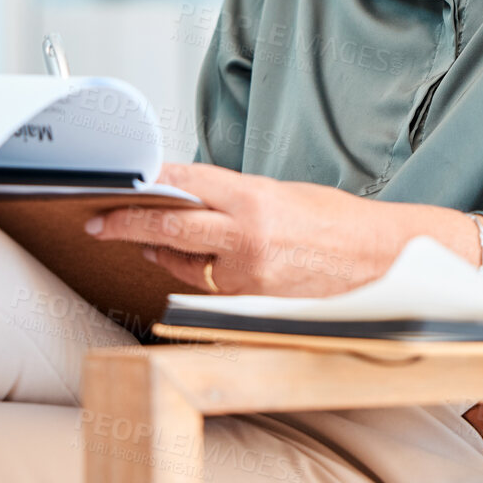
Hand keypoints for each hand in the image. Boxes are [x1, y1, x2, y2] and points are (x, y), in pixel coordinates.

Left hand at [83, 163, 482, 295]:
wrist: (385, 261)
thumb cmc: (340, 225)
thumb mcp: (285, 195)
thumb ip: (237, 198)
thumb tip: (193, 198)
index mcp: (254, 197)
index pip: (185, 182)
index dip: (147, 181)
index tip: (120, 180)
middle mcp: (246, 235)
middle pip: (169, 226)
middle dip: (127, 223)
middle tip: (98, 221)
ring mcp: (248, 274)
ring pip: (183, 262)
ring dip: (157, 251)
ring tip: (139, 241)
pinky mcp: (253, 302)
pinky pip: (208, 286)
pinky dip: (190, 273)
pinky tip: (179, 264)